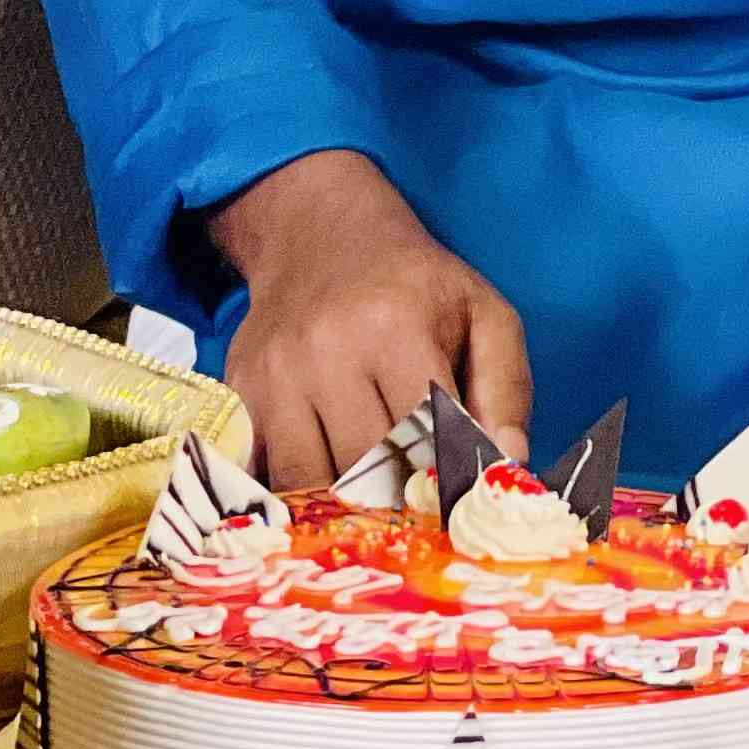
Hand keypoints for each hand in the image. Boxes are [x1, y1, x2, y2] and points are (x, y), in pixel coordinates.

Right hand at [207, 148, 531, 490]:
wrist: (321, 236)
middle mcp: (328, 351)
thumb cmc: (414, 284)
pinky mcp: (239, 393)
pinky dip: (292, 497)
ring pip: (308, 483)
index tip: (457, 505)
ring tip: (370, 502)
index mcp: (397, 328)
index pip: (423, 434)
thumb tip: (509, 463)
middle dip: (395, 499)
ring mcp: (276, 375)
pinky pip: (261, 475)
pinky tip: (320, 494)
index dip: (443, 480)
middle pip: (364, 468)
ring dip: (342, 505)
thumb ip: (506, 387)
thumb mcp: (482, 312)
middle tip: (414, 511)